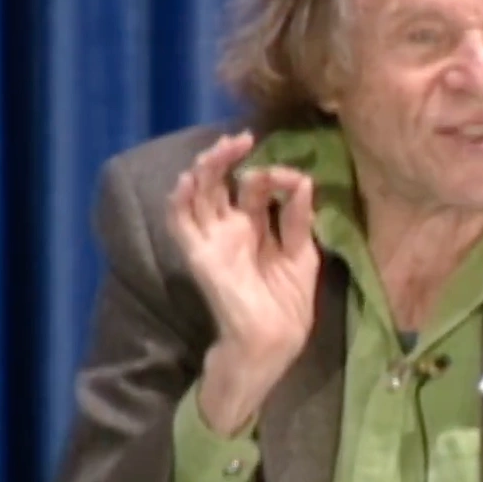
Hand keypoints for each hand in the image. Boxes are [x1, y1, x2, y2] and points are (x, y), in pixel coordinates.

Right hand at [167, 131, 319, 432]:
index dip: (272, 174)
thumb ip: (298, 218)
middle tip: (242, 139)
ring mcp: (212, 240)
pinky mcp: (199, 255)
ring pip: (196, 195)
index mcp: (255, 226)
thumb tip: (302, 179)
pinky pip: (181, 224)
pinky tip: (189, 180)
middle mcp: (229, 228)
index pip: (254, 187)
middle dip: (228, 157)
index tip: (292, 178)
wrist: (273, 342)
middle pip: (219, 183)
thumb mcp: (302, 254)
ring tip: (218, 149)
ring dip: (204, 169)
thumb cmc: (288, 304)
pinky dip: (180, 200)